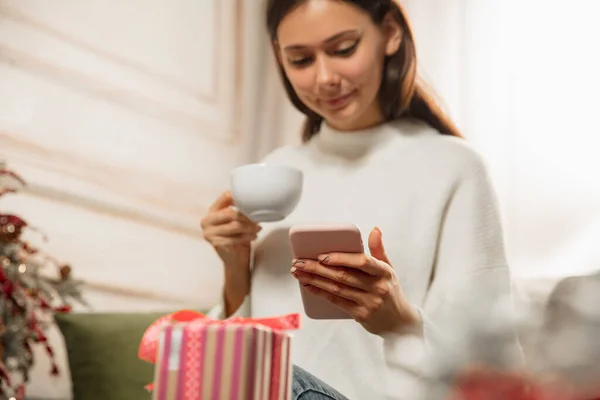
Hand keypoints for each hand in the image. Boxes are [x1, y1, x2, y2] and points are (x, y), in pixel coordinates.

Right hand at [201, 191, 260, 315]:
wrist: (236, 260)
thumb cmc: (239, 238)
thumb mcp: (239, 221)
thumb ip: (241, 210)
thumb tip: (256, 199)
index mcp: (212, 211)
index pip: (225, 197)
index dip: (240, 198)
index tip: (252, 202)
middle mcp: (207, 221)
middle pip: (230, 213)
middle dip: (246, 216)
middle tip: (257, 220)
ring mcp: (209, 233)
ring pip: (234, 225)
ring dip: (249, 227)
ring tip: (258, 229)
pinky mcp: (215, 243)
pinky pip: (235, 237)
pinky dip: (247, 237)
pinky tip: (254, 237)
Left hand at [290, 227, 420, 335]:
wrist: (399, 323)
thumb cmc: (390, 291)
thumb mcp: (389, 269)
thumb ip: (379, 249)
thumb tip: (374, 229)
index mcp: (384, 272)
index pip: (362, 261)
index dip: (341, 258)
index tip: (322, 255)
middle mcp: (377, 287)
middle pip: (342, 275)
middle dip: (317, 267)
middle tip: (299, 261)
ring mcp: (368, 302)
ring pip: (336, 288)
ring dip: (314, 279)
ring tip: (298, 272)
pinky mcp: (360, 314)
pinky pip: (336, 301)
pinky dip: (320, 292)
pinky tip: (308, 285)